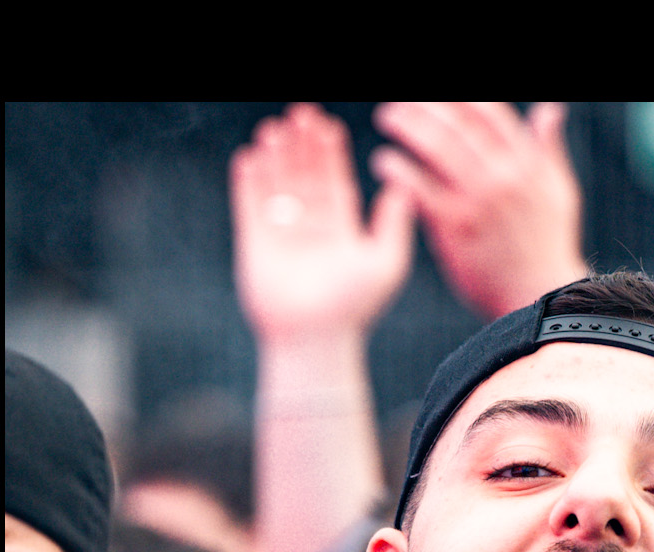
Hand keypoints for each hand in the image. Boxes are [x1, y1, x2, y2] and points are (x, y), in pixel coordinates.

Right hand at [232, 104, 415, 342]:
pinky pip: (248, 207)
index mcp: (341, 231)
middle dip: (300, 146)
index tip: (327, 125)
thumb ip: (393, 223)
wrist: (315, 336)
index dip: (330, 154)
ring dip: (273, 157)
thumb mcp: (386, 261)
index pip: (334, 182)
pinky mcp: (254, 244)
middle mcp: (311, 230)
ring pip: (275, 186)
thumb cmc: (354, 305)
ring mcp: (281, 235)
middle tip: (298, 112)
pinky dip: (247, 182)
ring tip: (273, 128)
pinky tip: (249, 156)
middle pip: (304, 177)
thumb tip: (405, 188)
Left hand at [372, 102, 588, 318]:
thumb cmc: (547, 244)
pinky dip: (399, 169)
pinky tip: (385, 162)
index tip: (441, 95)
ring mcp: (479, 200)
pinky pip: (420, 187)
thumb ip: (549, 149)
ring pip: (437, 148)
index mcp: (528, 165)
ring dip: (408, 127)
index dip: (463, 98)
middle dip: (425, 107)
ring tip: (388, 119)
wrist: (539, 294)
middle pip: (458, 125)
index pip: (491, 114)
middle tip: (403, 103)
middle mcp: (504, 177)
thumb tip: (550, 109)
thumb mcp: (559, 192)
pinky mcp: (455, 226)